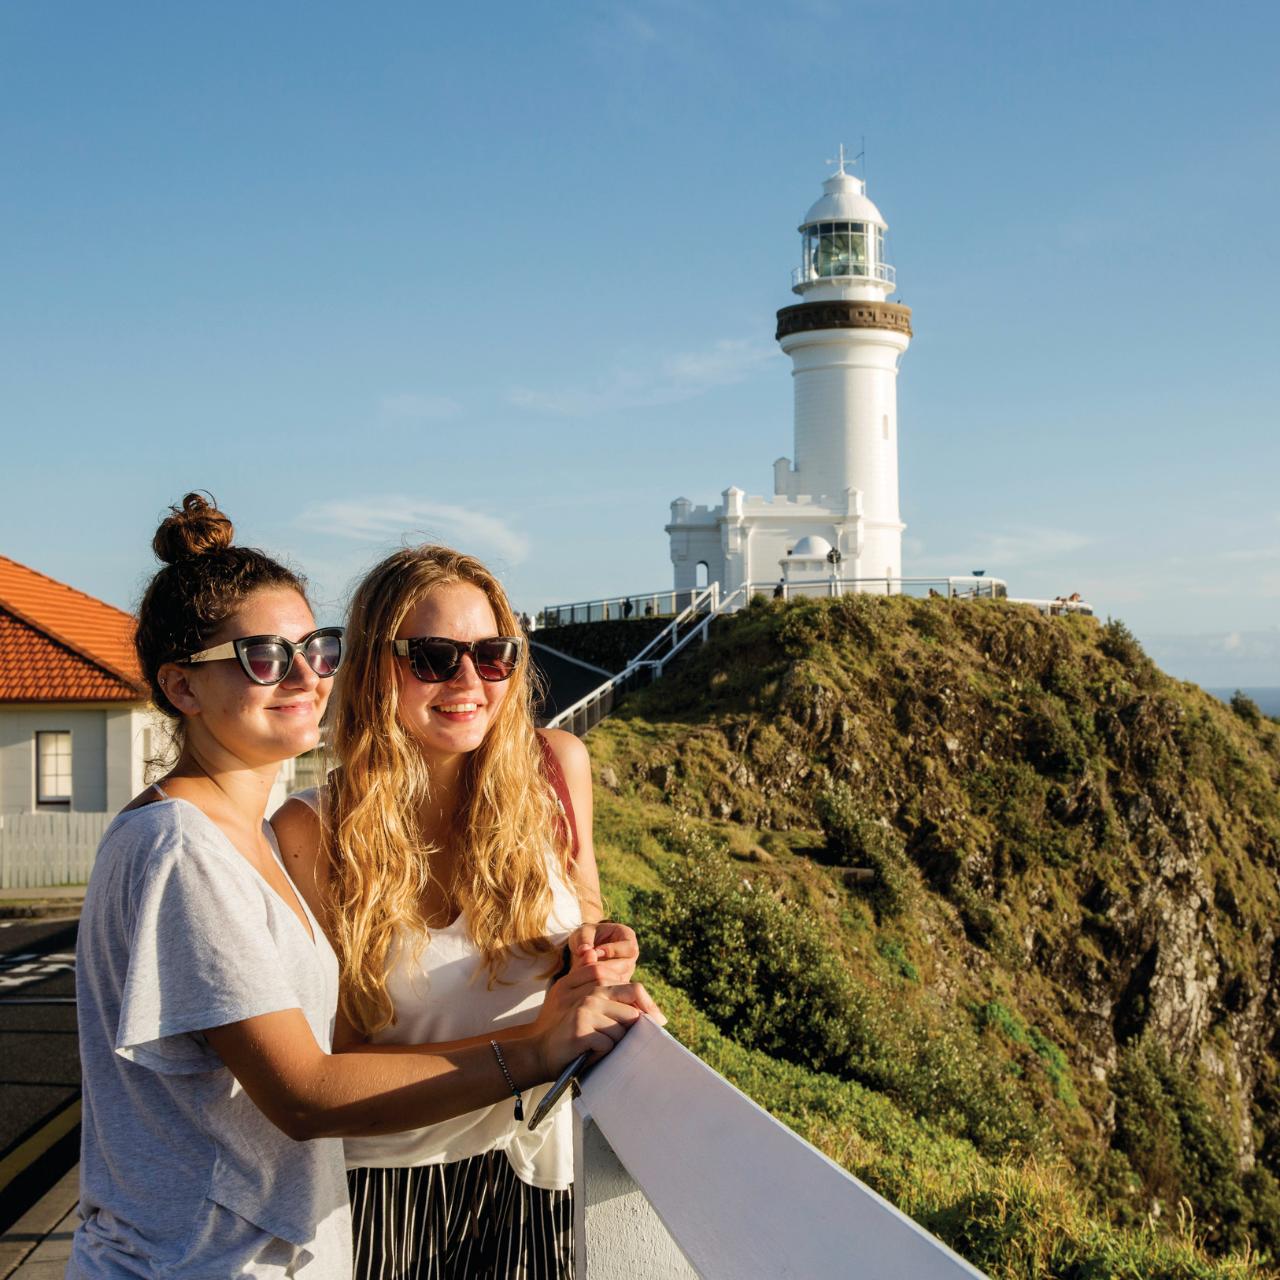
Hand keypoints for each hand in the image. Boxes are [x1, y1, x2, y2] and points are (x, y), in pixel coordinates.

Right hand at [532, 965, 664, 1077]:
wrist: (540, 1052)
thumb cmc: (574, 1037)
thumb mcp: (594, 1014)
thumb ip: (618, 1006)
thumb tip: (658, 1016)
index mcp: (596, 987)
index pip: (634, 990)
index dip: (649, 1007)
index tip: (659, 1022)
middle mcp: (592, 995)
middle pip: (632, 1014)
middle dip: (629, 1033)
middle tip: (615, 1043)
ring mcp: (585, 1010)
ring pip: (621, 1032)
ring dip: (612, 1046)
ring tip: (596, 1048)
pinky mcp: (580, 1029)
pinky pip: (608, 1046)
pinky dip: (601, 1055)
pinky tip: (588, 1054)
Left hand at [568, 921, 638, 983]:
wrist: (583, 950)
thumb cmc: (586, 937)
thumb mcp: (583, 932)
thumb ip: (584, 939)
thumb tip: (584, 950)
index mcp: (627, 936)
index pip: (628, 947)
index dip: (612, 950)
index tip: (593, 951)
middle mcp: (630, 955)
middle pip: (625, 965)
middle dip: (605, 967)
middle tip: (587, 966)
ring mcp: (626, 971)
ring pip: (619, 979)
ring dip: (602, 978)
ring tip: (584, 974)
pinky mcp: (619, 983)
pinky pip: (613, 988)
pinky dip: (599, 986)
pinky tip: (585, 983)